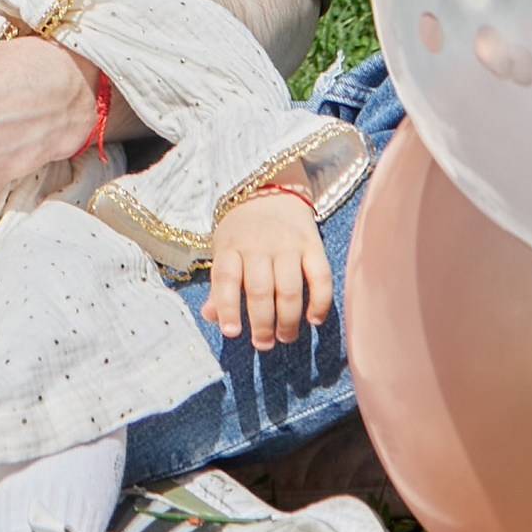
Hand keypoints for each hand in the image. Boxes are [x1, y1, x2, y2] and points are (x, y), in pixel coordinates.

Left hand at [207, 176, 331, 348]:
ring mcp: (287, 244)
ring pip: (289, 289)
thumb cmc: (243, 230)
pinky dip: (320, 302)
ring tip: (285, 337)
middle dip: (262, 324)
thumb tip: (210, 317)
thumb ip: (219, 286)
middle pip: (260, 290)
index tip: (232, 333)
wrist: (270, 187)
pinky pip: (320, 278)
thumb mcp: (223, 250)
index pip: (226, 278)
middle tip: (264, 344)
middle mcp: (258, 244)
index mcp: (231, 246)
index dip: (227, 307)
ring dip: (288, 320)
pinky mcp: (312, 244)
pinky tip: (314, 320)